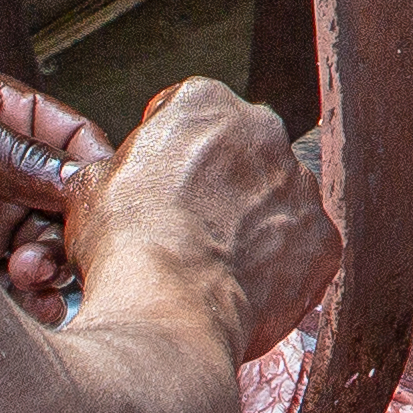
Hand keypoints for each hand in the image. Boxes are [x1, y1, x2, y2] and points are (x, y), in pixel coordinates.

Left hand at [0, 74, 101, 308]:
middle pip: (65, 205)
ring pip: (46, 250)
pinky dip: (35, 302)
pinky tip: (34, 308)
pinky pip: (16, 289)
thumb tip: (76, 178)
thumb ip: (10, 147)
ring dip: (49, 268)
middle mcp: (0, 173)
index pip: (72, 139)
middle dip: (65, 231)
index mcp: (2, 119)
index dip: (92, 168)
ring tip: (24, 277)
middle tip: (38, 258)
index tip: (96, 201)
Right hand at [63, 75, 339, 361]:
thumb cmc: (128, 244)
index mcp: (205, 103)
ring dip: (252, 222)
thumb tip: (103, 178)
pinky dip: (278, 266)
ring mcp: (302, 187)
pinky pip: (302, 249)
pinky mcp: (323, 240)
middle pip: (240, 152)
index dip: (166, 154)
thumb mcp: (89, 188)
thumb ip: (110, 168)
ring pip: (276, 199)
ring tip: (212, 262)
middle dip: (218, 182)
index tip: (156, 184)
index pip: (186, 116)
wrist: (171, 308)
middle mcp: (265, 132)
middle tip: (186, 225)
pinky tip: (243, 287)